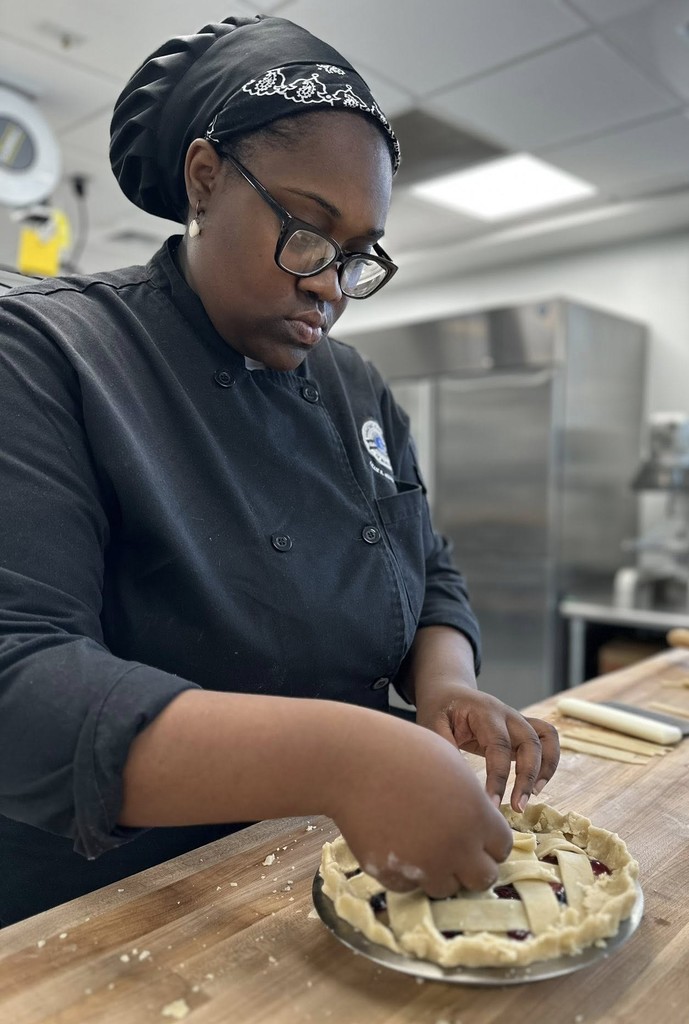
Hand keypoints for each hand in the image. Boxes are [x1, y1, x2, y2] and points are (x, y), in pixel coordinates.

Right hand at [328, 714, 513, 898]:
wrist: (352, 762)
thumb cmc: (402, 752)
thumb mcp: (451, 765)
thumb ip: (472, 801)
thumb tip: (478, 826)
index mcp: (477, 816)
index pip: (502, 848)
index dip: (489, 842)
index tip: (475, 836)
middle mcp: (457, 847)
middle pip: (484, 878)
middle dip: (472, 866)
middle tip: (453, 849)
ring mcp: (425, 865)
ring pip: (447, 888)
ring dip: (439, 871)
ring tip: (420, 842)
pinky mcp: (394, 876)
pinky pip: (411, 887)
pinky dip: (407, 873)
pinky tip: (395, 844)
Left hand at [416, 684, 559, 812]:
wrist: (450, 693)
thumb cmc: (440, 710)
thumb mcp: (432, 724)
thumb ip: (445, 746)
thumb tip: (459, 779)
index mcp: (485, 712)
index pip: (498, 746)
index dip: (498, 777)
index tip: (492, 805)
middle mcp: (507, 714)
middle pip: (529, 742)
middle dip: (526, 777)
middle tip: (517, 808)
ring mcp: (518, 719)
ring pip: (546, 739)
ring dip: (545, 768)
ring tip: (533, 796)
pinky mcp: (523, 728)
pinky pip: (548, 738)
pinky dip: (550, 760)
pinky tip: (537, 784)